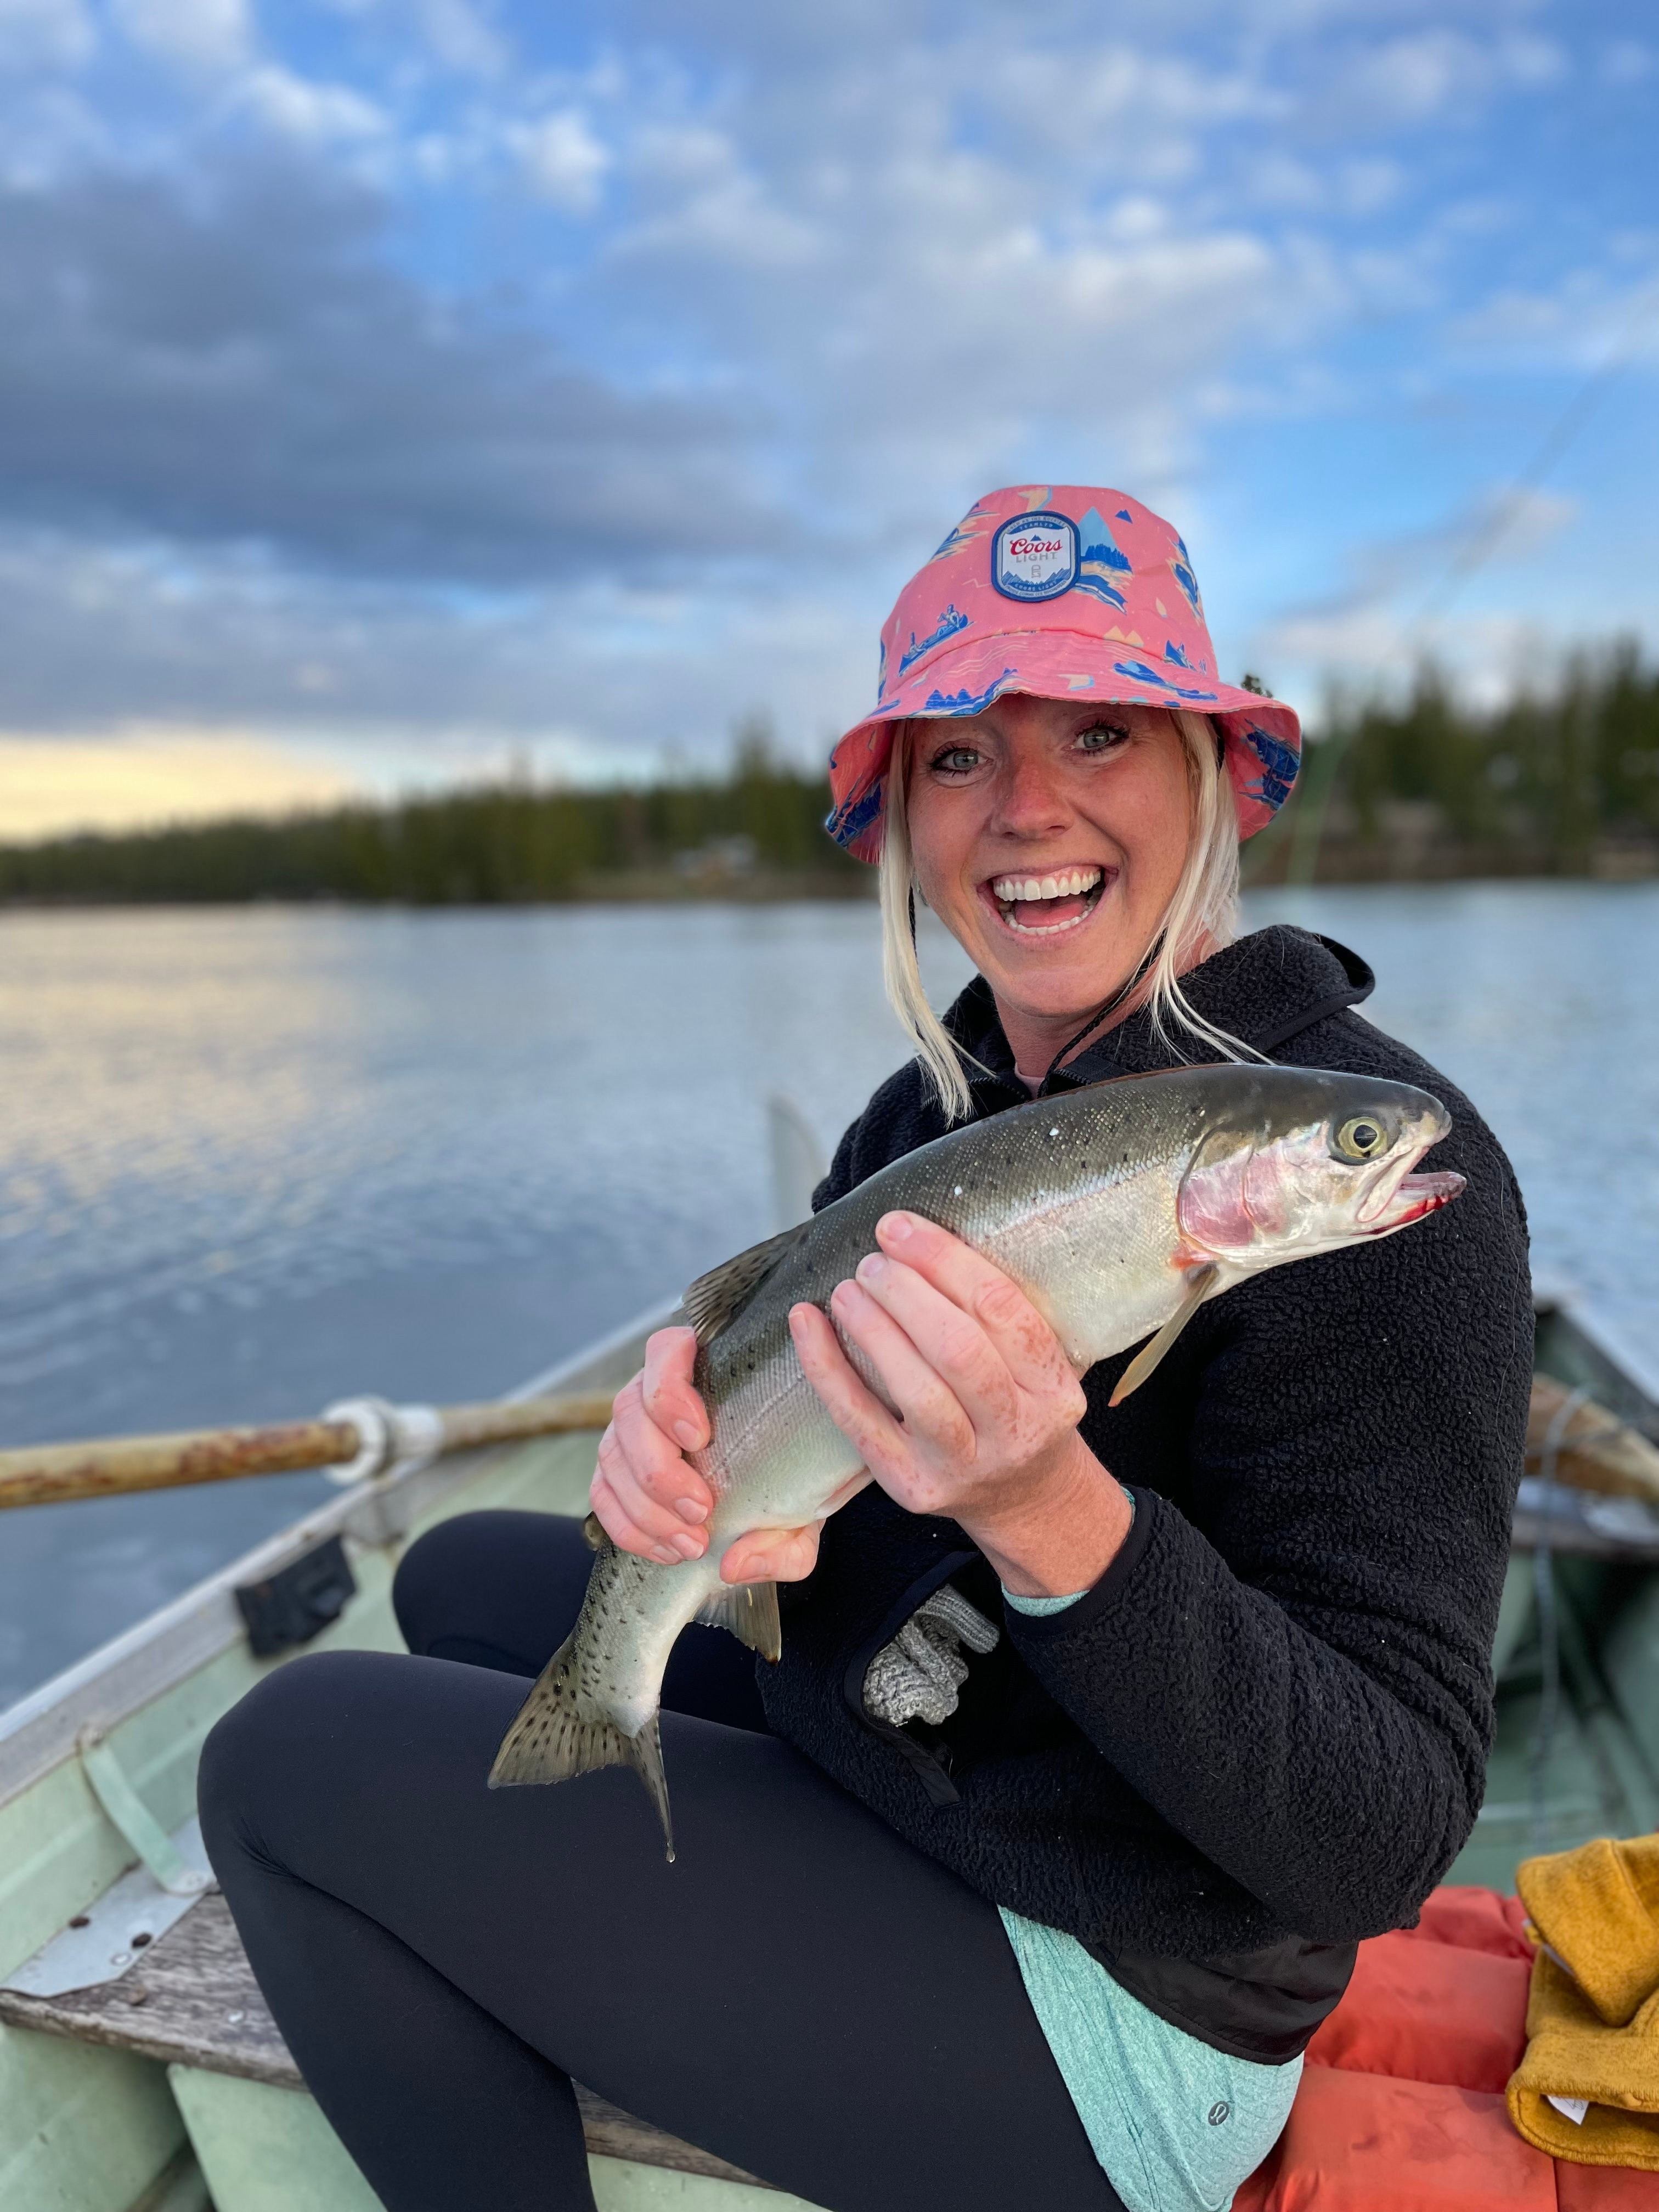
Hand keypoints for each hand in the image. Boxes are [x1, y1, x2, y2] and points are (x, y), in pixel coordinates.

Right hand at [591, 1325, 823, 1585]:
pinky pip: (602, 1493)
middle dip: (659, 1468)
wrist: (793, 1487)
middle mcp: (661, 1390)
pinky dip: (629, 1527)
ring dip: (645, 1506)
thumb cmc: (802, 1473)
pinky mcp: (620, 1467)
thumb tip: (734, 1563)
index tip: (699, 1437)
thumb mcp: (814, 1506)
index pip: (666, 1350)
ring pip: (611, 1454)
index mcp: (709, 1366)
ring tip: (690, 1542)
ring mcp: (634, 1428)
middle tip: (700, 1510)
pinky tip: (667, 1550)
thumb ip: (786, 1541)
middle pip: (630, 1410)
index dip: (671, 1391)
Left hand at [789, 1211, 1130, 1597]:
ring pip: (916, 1391)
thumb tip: (917, 1237)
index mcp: (1053, 1389)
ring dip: (873, 1328)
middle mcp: (1015, 1430)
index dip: (946, 1260)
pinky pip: (860, 1421)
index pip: (1003, 1310)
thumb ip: (996, 1314)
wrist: (1023, 1499)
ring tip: (848, 1289)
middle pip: (959, 1350)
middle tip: (873, 1261)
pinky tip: (806, 1323)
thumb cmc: (1016, 1407)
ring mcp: (963, 1465)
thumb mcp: (1035, 1365)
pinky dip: (827, 1367)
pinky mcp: (911, 1486)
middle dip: (907, 1292)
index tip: (901, 1228)